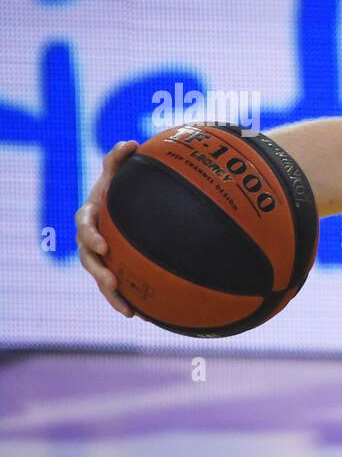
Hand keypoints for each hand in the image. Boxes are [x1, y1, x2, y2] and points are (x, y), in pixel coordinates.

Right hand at [76, 140, 138, 317]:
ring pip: (100, 277)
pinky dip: (124, 299)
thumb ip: (119, 158)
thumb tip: (130, 142)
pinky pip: (116, 286)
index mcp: (90, 216)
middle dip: (98, 271)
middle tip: (110, 281)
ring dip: (110, 293)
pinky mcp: (113, 268)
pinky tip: (140, 314)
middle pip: (88, 258)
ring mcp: (100, 256)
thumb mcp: (117, 173)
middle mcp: (91, 239)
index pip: (85, 225)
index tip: (105, 245)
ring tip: (126, 307)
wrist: (125, 210)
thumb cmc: (119, 189)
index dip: (92, 236)